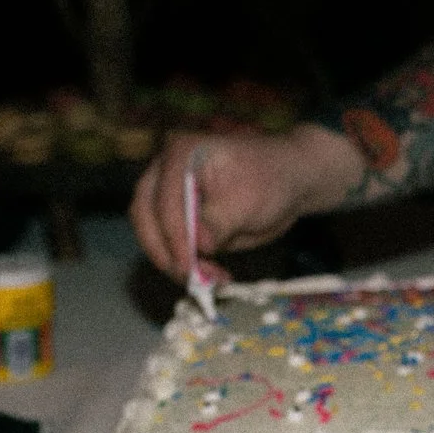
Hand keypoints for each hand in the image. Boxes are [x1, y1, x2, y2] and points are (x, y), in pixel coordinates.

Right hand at [128, 125, 363, 284]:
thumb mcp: (248, 200)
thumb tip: (200, 244)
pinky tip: (211, 275)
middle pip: (144, 215)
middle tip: (188, 275)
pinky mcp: (180, 220)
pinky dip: (186, 264)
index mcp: (181, 154)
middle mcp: (167, 172)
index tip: (187, 263)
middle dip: (163, 250)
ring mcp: (171, 196)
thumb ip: (219, 221)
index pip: (163, 199)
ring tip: (209, 278)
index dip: (173, 234)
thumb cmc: (270, 179)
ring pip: (153, 233)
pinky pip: (171, 245)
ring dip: (174, 261)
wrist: (288, 183)